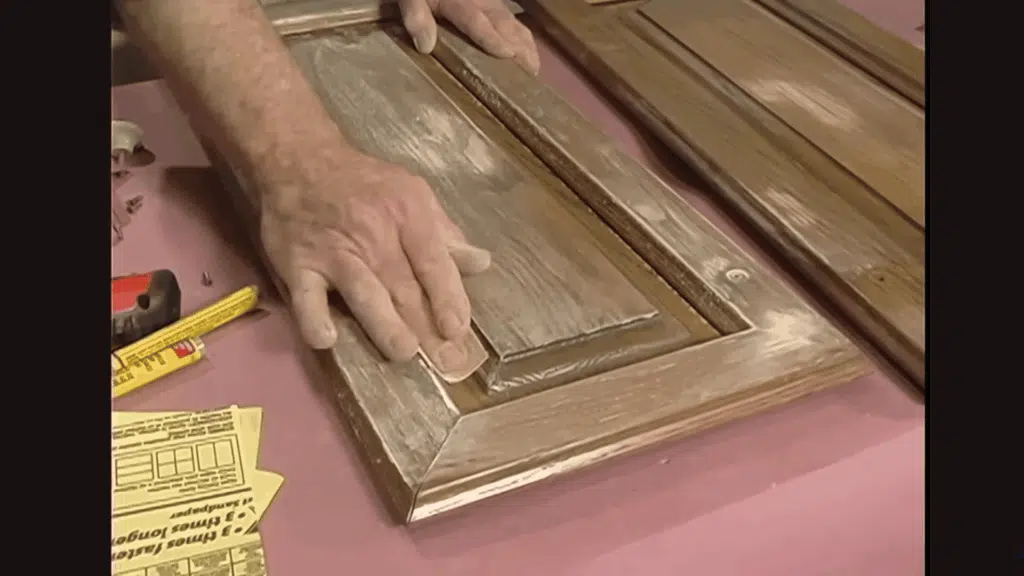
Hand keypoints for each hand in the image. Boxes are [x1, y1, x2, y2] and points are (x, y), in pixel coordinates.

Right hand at [259, 145, 490, 367]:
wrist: (300, 159)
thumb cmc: (365, 184)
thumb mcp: (413, 194)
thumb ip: (445, 232)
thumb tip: (480, 263)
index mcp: (406, 213)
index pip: (434, 262)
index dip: (448, 297)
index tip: (457, 329)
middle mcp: (372, 233)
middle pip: (403, 285)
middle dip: (425, 326)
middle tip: (444, 361)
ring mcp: (333, 250)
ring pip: (363, 292)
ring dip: (385, 325)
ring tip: (404, 352)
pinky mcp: (297, 263)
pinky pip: (306, 296)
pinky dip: (314, 318)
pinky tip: (327, 339)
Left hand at [399, 0, 539, 74]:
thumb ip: (415, 16)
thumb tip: (426, 46)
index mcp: (459, 2)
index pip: (477, 22)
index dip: (492, 38)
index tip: (507, 54)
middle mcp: (481, 2)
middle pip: (505, 25)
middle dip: (520, 48)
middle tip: (531, 73)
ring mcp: (490, 3)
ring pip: (514, 24)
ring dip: (526, 46)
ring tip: (534, 69)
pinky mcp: (493, 5)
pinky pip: (513, 22)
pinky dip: (524, 39)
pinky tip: (528, 54)